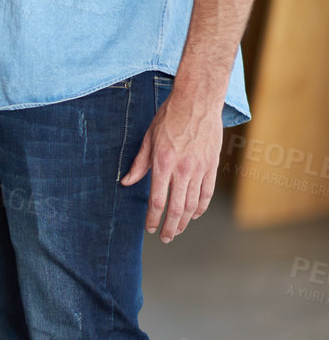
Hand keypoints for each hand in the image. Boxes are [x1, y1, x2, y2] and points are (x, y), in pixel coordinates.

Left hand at [120, 89, 222, 241]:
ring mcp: (200, 168)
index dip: (153, 218)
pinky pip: (207, 192)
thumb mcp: (148, 138)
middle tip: (165, 238)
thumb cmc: (169, 116)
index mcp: (163, 162)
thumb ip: (139, 164)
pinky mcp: (212, 165)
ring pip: (193, 204)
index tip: (149, 228)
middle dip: (170, 227)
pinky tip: (194, 214)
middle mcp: (183, 169)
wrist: (198, 101)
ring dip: (185, 221)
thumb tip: (126, 182)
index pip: (157, 200)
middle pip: (177, 208)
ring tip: (178, 230)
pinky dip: (201, 207)